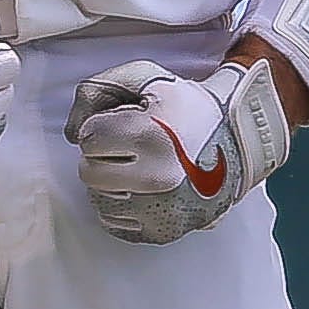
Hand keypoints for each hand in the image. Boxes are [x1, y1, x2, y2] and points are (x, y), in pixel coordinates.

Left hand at [65, 56, 291, 244]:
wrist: (239, 140)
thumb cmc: (187, 106)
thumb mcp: (144, 77)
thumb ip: (96, 89)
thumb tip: (69, 133)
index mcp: (150, 136)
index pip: (89, 138)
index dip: (102, 127)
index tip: (124, 124)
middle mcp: (157, 178)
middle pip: (90, 172)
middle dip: (103, 155)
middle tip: (127, 146)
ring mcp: (163, 210)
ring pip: (99, 201)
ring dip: (108, 182)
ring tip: (134, 167)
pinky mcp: (167, 231)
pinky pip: (117, 225)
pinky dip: (119, 206)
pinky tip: (136, 189)